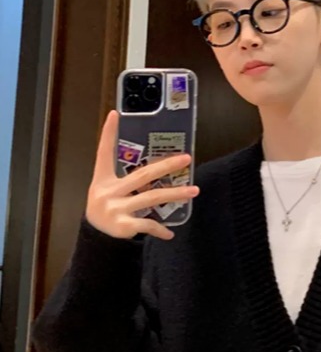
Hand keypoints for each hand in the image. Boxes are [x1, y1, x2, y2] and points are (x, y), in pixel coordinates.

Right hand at [86, 110, 199, 239]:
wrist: (96, 237)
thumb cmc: (108, 208)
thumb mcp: (108, 191)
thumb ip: (127, 180)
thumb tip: (158, 170)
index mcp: (103, 179)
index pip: (104, 152)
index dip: (108, 134)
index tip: (115, 115)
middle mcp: (109, 192)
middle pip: (143, 175)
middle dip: (167, 166)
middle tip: (186, 159)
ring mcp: (116, 208)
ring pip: (152, 197)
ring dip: (176, 194)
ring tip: (194, 191)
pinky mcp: (124, 225)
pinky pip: (148, 224)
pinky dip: (160, 230)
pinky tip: (170, 233)